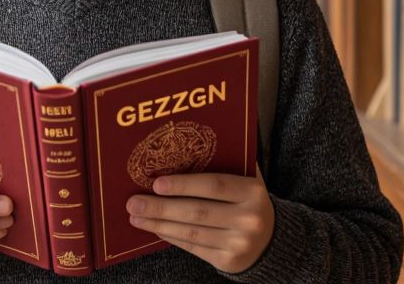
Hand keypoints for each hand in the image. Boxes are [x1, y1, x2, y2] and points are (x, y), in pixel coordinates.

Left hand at [125, 169, 274, 273]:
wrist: (270, 240)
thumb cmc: (248, 201)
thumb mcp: (248, 180)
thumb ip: (229, 162)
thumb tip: (190, 143)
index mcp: (252, 192)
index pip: (214, 185)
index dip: (184, 184)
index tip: (156, 183)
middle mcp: (248, 219)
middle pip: (197, 212)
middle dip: (161, 207)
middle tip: (133, 202)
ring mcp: (238, 242)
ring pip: (191, 232)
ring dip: (159, 224)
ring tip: (136, 216)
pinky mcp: (228, 260)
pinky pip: (193, 247)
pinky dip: (171, 237)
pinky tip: (155, 228)